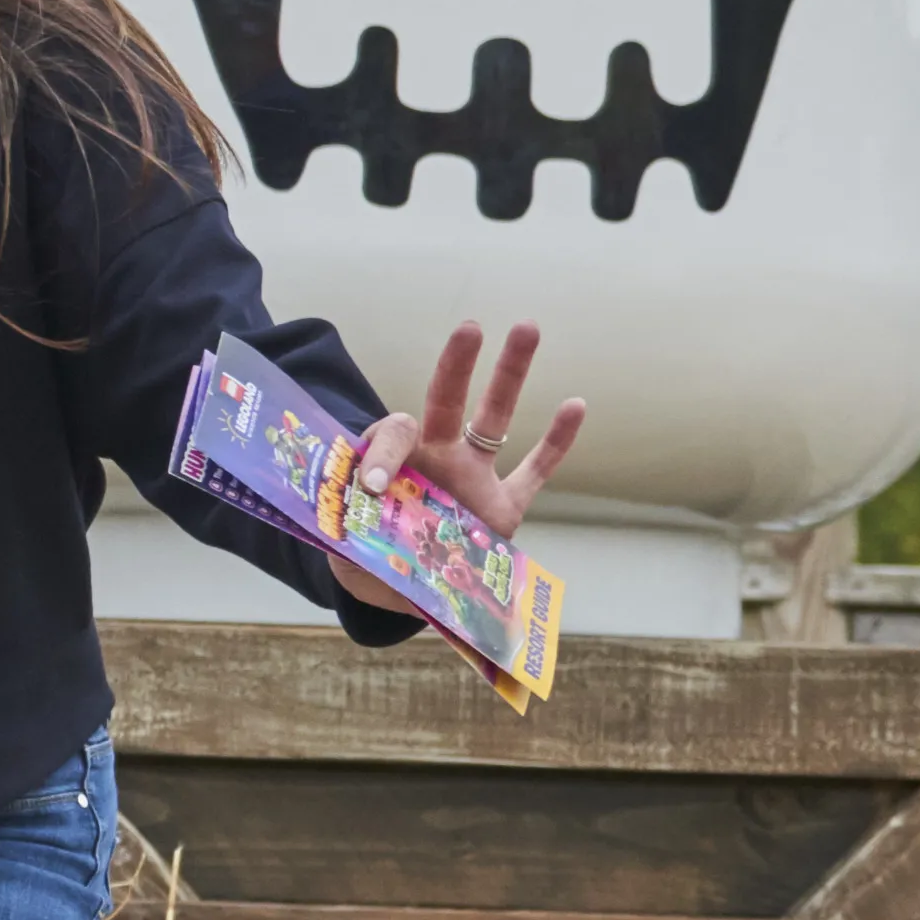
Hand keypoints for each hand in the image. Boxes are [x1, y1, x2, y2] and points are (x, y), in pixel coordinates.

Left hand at [355, 324, 588, 536]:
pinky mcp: (503, 509)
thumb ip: (343, 523)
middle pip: (447, 400)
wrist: (402, 592)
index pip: (393, 436)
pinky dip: (556, 442)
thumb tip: (347, 507)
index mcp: (395, 462)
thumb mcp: (345, 542)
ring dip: (510, 375)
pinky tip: (576, 404)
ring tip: (527, 327)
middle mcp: (436, 459)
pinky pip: (533, 470)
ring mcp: (473, 479)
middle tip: (470, 329)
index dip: (379, 455)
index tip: (371, 488)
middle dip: (457, 365)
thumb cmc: (370, 557)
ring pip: (495, 418)